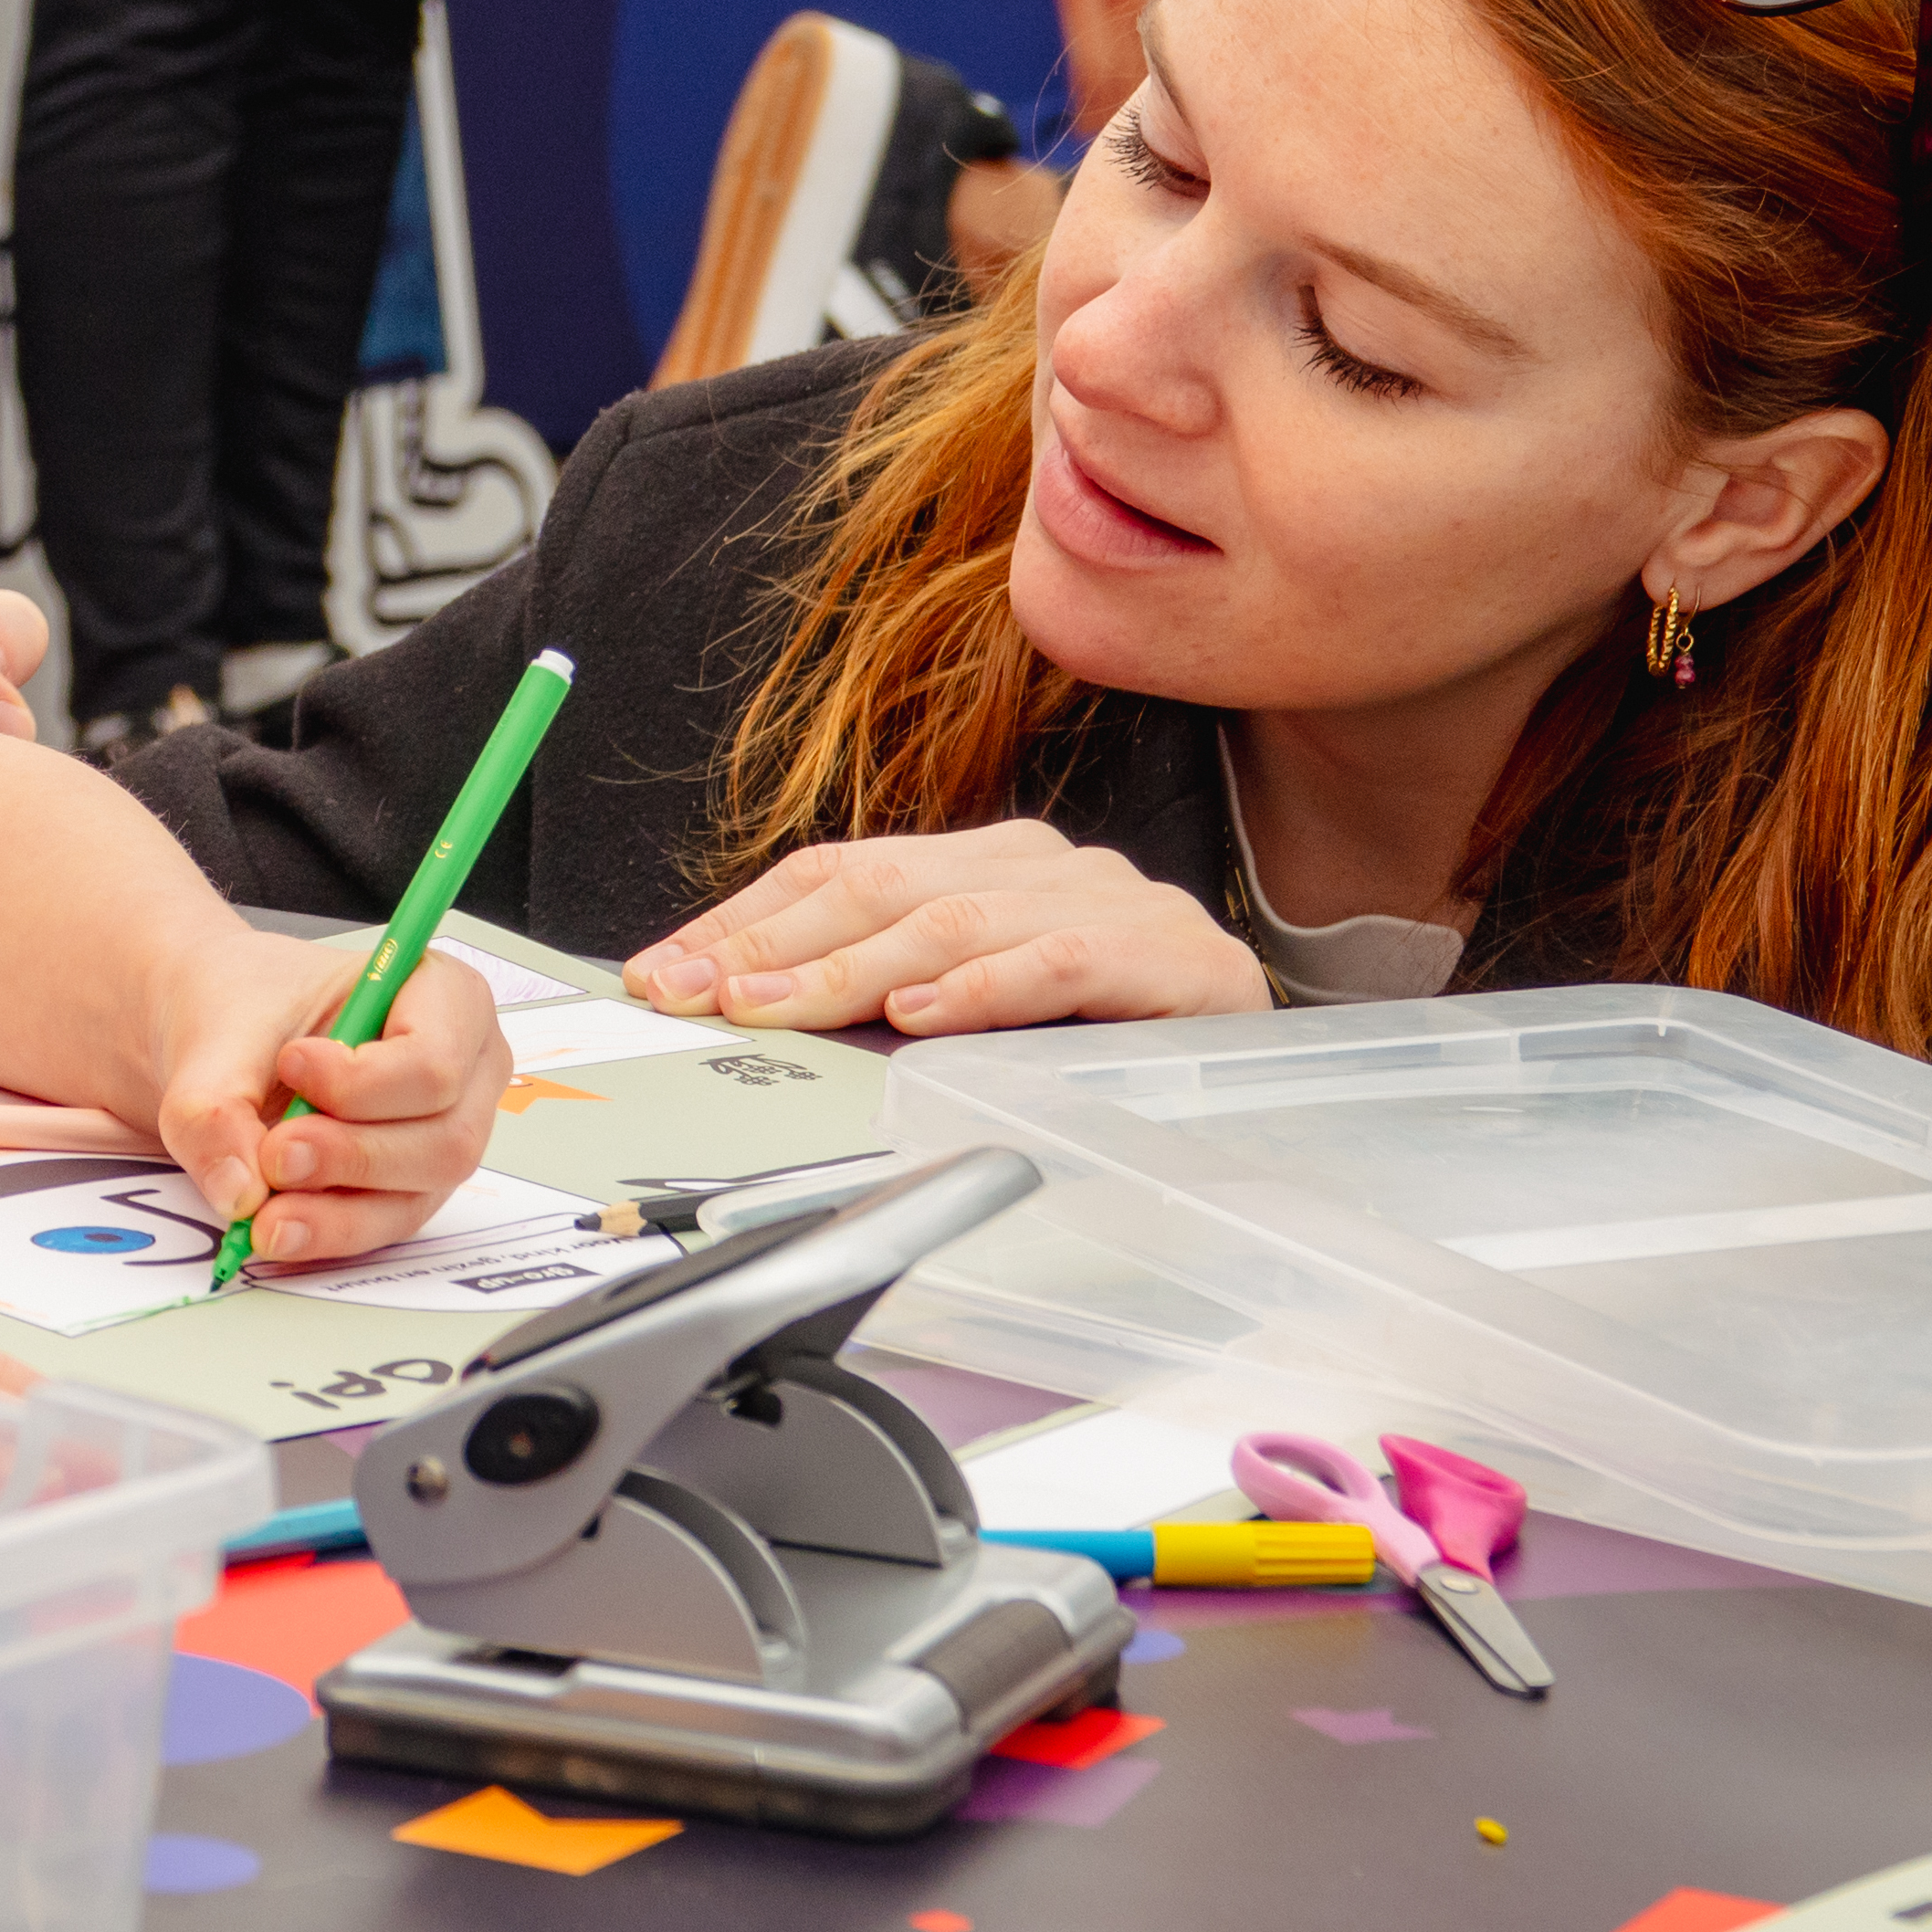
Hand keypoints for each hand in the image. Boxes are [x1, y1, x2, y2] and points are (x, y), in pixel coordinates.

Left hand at [150, 932, 503, 1268]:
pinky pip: (381, 1227)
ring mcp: (440, 1138)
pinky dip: (325, 1232)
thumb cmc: (250, 1002)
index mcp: (445, 997)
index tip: (292, 1065)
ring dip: (336, 1210)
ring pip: (415, 1198)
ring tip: (263, 1209)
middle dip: (352, 1157)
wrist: (223, 1027)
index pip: (436, 1060)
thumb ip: (216, 1107)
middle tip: (275, 1154)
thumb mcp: (219, 1033)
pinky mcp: (408, 1189)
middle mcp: (463, 1073)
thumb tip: (238, 1191)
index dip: (366, 1081)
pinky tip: (277, 1229)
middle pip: (443, 1141)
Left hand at [621, 820, 1265, 1036]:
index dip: (743, 920)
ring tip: (779, 1008)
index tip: (666, 973)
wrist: (1265, 1067)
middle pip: (877, 887)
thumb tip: (746, 1009)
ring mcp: (1108, 902)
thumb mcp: (975, 1006)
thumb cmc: (1109, 1038)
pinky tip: (927, 1014)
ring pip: (952, 921)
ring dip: (850, 969)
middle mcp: (1039, 864)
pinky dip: (984, 987)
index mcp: (983, 864)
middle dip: (771, 945)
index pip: (835, 872)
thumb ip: (881, 995)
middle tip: (699, 994)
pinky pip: (1060, 961)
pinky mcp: (1170, 958)